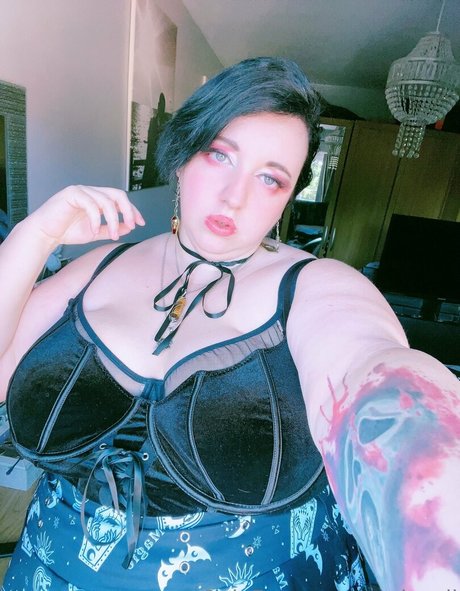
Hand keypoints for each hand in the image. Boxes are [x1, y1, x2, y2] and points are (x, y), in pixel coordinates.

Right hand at [28, 185, 144, 245]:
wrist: (46, 234)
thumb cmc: (67, 231)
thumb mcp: (95, 232)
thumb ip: (111, 229)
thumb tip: (128, 228)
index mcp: (98, 199)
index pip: (120, 200)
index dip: (132, 210)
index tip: (140, 223)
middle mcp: (91, 192)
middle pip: (117, 194)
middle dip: (128, 210)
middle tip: (132, 225)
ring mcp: (81, 191)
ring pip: (106, 200)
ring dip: (113, 219)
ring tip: (113, 234)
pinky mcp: (71, 193)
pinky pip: (90, 204)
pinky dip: (96, 218)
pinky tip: (94, 229)